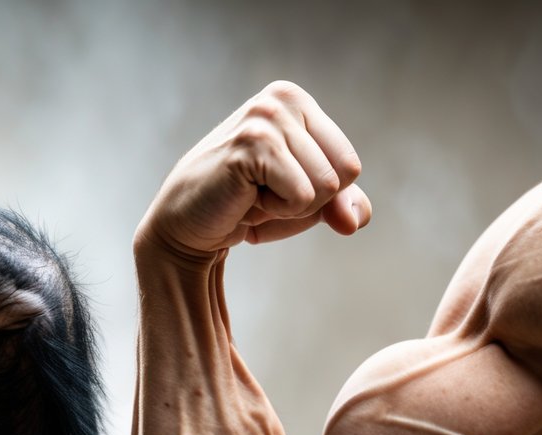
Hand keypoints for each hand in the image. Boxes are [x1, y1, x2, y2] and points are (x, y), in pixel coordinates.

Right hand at [136, 81, 371, 261]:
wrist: (186, 227)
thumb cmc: (243, 208)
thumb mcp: (304, 203)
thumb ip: (342, 204)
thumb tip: (355, 221)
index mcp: (297, 101)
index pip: (349, 165)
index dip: (318, 194)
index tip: (275, 188)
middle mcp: (283, 99)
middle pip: (343, 174)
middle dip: (307, 202)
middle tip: (261, 195)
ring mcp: (266, 117)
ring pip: (326, 187)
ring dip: (289, 208)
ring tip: (251, 196)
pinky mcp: (253, 144)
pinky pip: (303, 198)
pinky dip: (275, 213)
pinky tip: (243, 199)